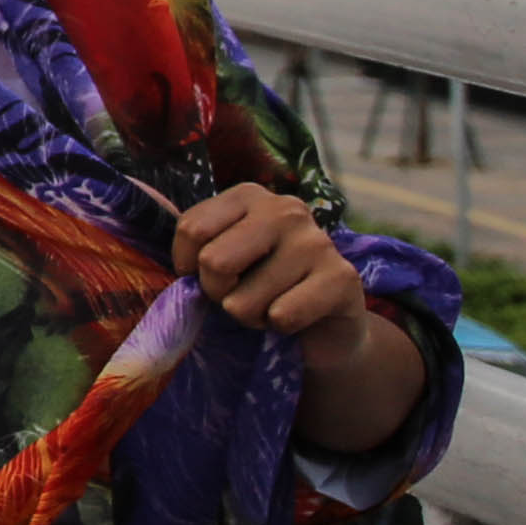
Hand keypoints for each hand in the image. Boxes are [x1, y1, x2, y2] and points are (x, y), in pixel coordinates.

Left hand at [170, 180, 372, 344]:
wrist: (324, 328)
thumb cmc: (261, 288)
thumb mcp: (222, 262)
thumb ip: (197, 255)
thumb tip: (183, 271)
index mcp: (249, 196)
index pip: (192, 230)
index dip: (190, 266)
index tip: (208, 275)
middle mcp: (285, 209)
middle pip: (215, 261)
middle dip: (219, 293)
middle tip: (242, 296)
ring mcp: (317, 241)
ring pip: (243, 300)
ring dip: (251, 316)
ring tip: (272, 306)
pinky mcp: (342, 278)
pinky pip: (282, 316)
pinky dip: (280, 328)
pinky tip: (297, 318)